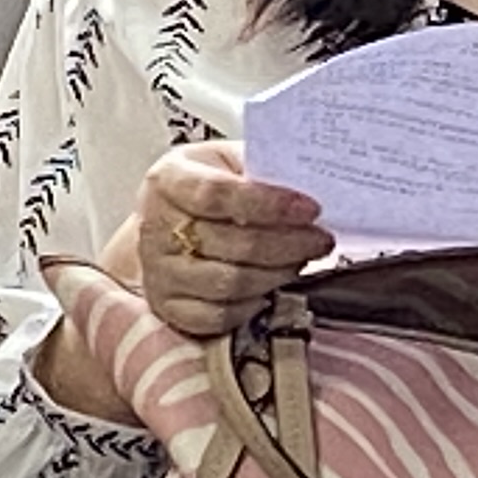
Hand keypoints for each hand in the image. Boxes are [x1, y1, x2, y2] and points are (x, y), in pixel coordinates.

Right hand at [134, 142, 328, 339]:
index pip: (217, 195)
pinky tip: (272, 288)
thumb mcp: (224, 161)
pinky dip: (253, 305)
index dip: (269, 204)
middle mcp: (156, 227)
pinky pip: (218, 316)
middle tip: (321, 239)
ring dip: (277, 274)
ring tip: (302, 260)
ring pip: (230, 283)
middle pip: (231, 243)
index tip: (309, 209)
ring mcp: (160, 271)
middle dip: (288, 244)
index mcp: (168, 181)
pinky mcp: (169, 306)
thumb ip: (259, 169)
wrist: (164, 224)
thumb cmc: (202, 190)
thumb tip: (310, 184)